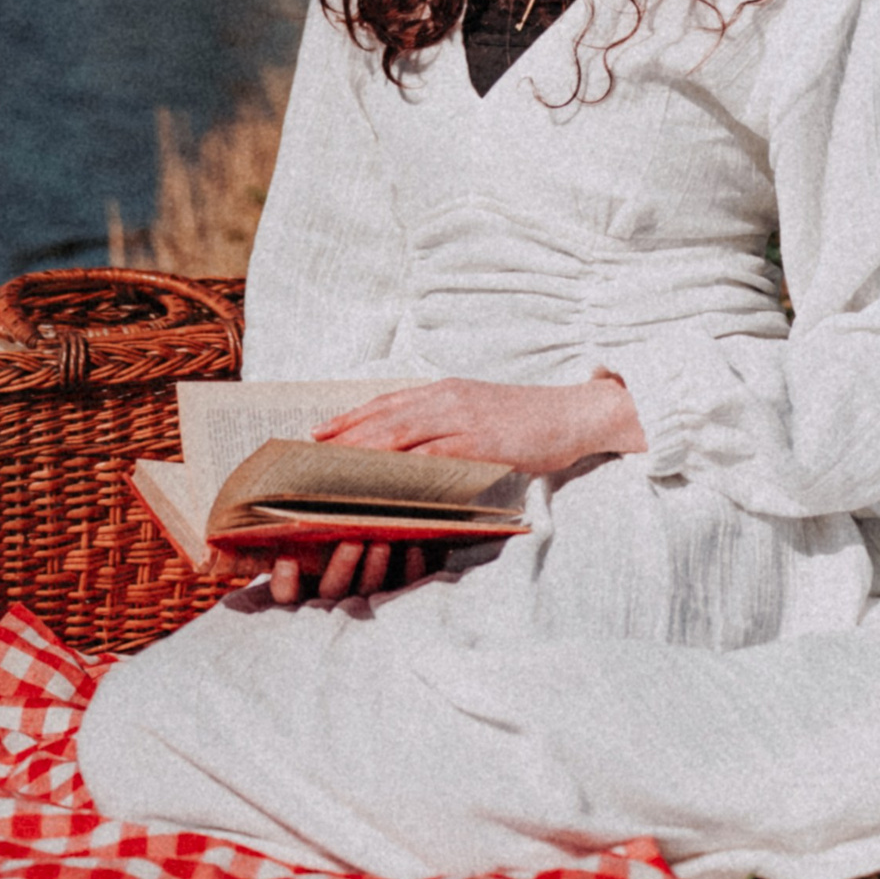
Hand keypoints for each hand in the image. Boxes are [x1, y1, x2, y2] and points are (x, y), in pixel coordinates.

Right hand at [264, 539, 427, 607]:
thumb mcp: (307, 531)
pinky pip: (404, 588)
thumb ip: (293, 523)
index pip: (287, 595)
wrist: (374, 542)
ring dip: (374, 569)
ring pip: (367, 592)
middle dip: (341, 568)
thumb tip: (263, 490)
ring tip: (380, 543)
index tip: (287, 559)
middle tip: (351, 542)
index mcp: (305, 586)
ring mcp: (364, 599)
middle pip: (333, 591)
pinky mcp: (395, 592)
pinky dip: (411, 571)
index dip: (285, 582)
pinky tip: (414, 548)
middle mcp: (333, 598)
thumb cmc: (327, 528)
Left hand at [312, 373, 645, 474]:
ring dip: (360, 455)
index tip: (316, 433)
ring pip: (398, 436)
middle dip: (342, 438)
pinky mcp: (478, 443)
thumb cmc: (528, 422)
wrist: (573, 415)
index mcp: (445, 392)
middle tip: (306, 457)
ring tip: (328, 473)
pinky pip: (431, 458)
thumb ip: (447, 428)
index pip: (386, 403)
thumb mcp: (480, 416)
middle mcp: (447, 399)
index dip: (349, 418)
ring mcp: (461, 419)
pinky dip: (402, 471)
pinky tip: (380, 486)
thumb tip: (411, 455)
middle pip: (382, 418)